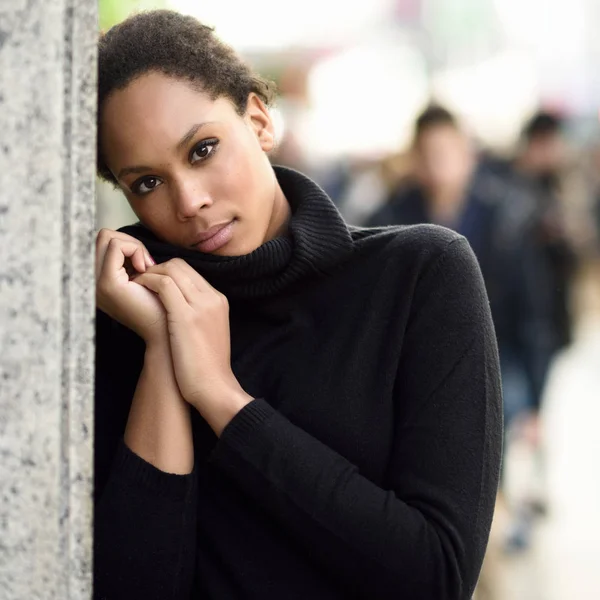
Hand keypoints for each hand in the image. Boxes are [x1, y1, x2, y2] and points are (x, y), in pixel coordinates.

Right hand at [95, 229, 166, 343]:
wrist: (163, 330)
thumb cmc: (158, 304)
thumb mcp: (140, 277)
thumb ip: (129, 260)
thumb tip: (127, 240)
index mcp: (96, 279)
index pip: (103, 241)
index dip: (128, 245)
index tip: (145, 265)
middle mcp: (90, 281)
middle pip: (103, 235)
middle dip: (130, 243)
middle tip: (147, 265)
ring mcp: (94, 282)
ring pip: (107, 237)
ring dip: (133, 247)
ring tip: (147, 269)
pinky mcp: (106, 283)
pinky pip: (116, 246)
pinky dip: (135, 250)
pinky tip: (146, 270)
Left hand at [133, 259, 251, 433]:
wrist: (215, 388)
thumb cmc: (205, 367)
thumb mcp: (207, 333)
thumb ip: (197, 315)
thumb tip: (175, 309)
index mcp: (218, 301)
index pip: (189, 272)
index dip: (166, 273)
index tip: (150, 284)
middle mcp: (212, 298)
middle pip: (180, 265)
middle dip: (156, 269)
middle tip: (138, 281)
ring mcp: (202, 305)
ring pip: (171, 269)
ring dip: (149, 273)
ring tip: (135, 285)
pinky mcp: (187, 315)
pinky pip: (164, 284)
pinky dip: (147, 282)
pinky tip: (136, 291)